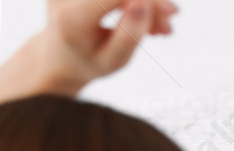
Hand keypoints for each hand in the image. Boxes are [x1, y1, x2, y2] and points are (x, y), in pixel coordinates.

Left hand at [33, 0, 178, 90]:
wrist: (59, 55)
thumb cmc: (88, 62)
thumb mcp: (112, 61)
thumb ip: (129, 35)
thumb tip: (144, 2)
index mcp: (72, 18)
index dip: (150, 2)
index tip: (173, 14)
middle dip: (151, 3)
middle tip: (169, 26)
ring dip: (145, 3)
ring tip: (158, 27)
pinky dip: (132, 0)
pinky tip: (143, 13)